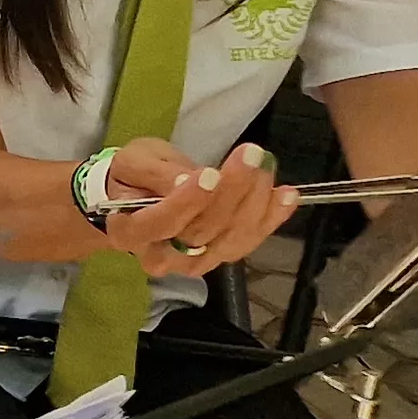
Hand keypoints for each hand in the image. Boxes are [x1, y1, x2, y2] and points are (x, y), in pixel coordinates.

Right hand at [95, 139, 291, 278]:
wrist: (137, 200)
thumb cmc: (132, 178)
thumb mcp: (135, 162)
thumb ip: (157, 175)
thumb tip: (186, 182)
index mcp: (130, 232)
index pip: (160, 223)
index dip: (188, 202)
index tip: (211, 173)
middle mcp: (162, 257)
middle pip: (202, 231)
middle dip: (232, 192)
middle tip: (251, 155)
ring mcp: (194, 262)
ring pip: (231, 239)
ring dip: (256, 202)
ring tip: (266, 167)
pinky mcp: (220, 257)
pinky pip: (250, 241)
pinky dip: (272, 218)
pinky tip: (286, 196)